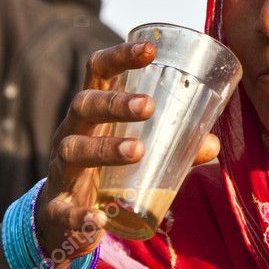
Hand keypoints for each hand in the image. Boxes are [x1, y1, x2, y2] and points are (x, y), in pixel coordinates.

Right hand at [35, 41, 220, 261]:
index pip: (99, 71)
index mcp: (93, 111)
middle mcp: (72, 132)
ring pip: (73, 149)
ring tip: (137, 151)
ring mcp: (61, 168)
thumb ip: (175, 147)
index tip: (151, 49)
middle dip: (114, 102)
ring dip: (104, 147)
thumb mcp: (138, 152)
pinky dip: (79, 215)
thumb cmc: (106, 170)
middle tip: (148, 106)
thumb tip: (213, 143)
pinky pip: (62, 209)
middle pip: (84, 104)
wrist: (62, 219)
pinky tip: (97, 219)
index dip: (120, 56)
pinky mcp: (56, 207)